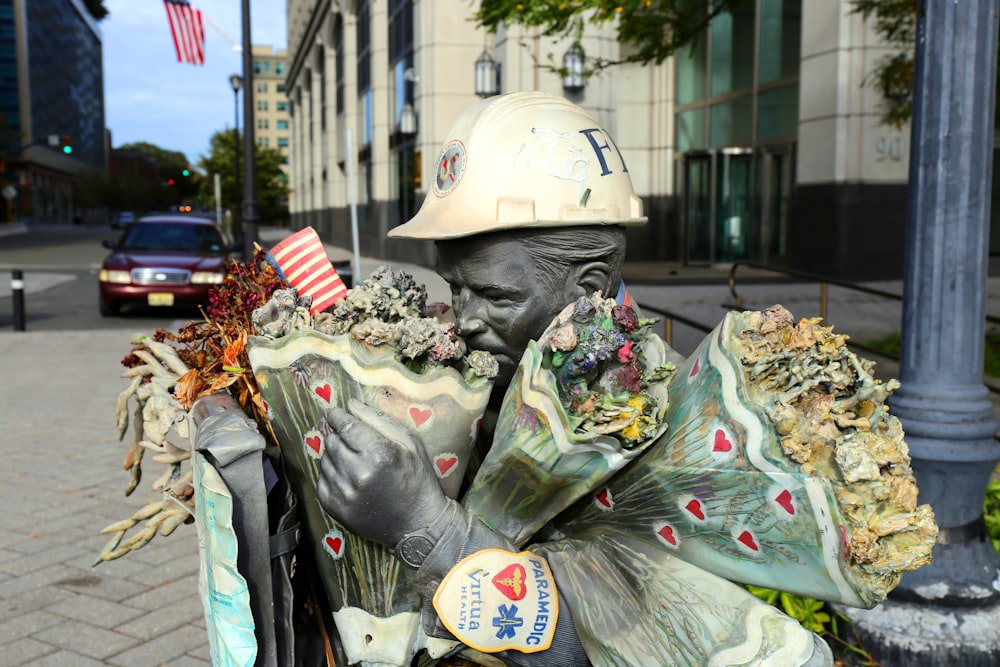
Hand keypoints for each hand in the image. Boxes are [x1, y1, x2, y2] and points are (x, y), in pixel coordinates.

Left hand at [316, 398, 450, 546]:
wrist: (418, 525)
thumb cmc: (418, 479)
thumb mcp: (409, 443)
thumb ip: (379, 420)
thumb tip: (350, 404)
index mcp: (379, 454)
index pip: (346, 425)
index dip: (337, 415)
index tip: (335, 412)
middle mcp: (357, 474)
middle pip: (332, 441)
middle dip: (339, 436)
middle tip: (353, 441)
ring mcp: (343, 494)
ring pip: (324, 460)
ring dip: (335, 456)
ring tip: (354, 461)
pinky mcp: (334, 509)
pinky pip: (321, 480)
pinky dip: (331, 474)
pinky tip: (348, 478)